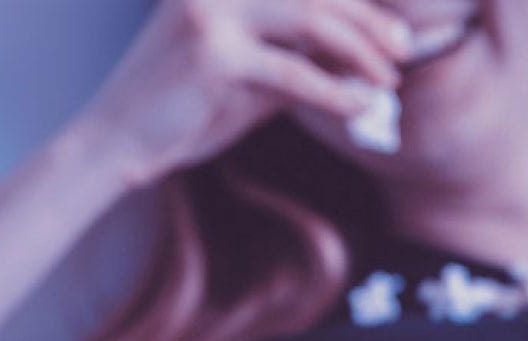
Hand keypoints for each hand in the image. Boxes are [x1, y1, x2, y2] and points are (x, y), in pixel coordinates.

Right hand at [72, 0, 410, 190]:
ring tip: (389, 81)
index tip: (394, 35)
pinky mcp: (211, 53)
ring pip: (309, 19)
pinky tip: (361, 107)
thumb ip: (296, 63)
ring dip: (359, 52)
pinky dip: (335, 91)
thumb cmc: (188, 111)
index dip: (356, 6)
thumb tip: (356, 65)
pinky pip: (292, 72)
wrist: (123, 140)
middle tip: (403, 52)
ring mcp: (211, 11)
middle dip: (368, 22)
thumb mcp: (252, 81)